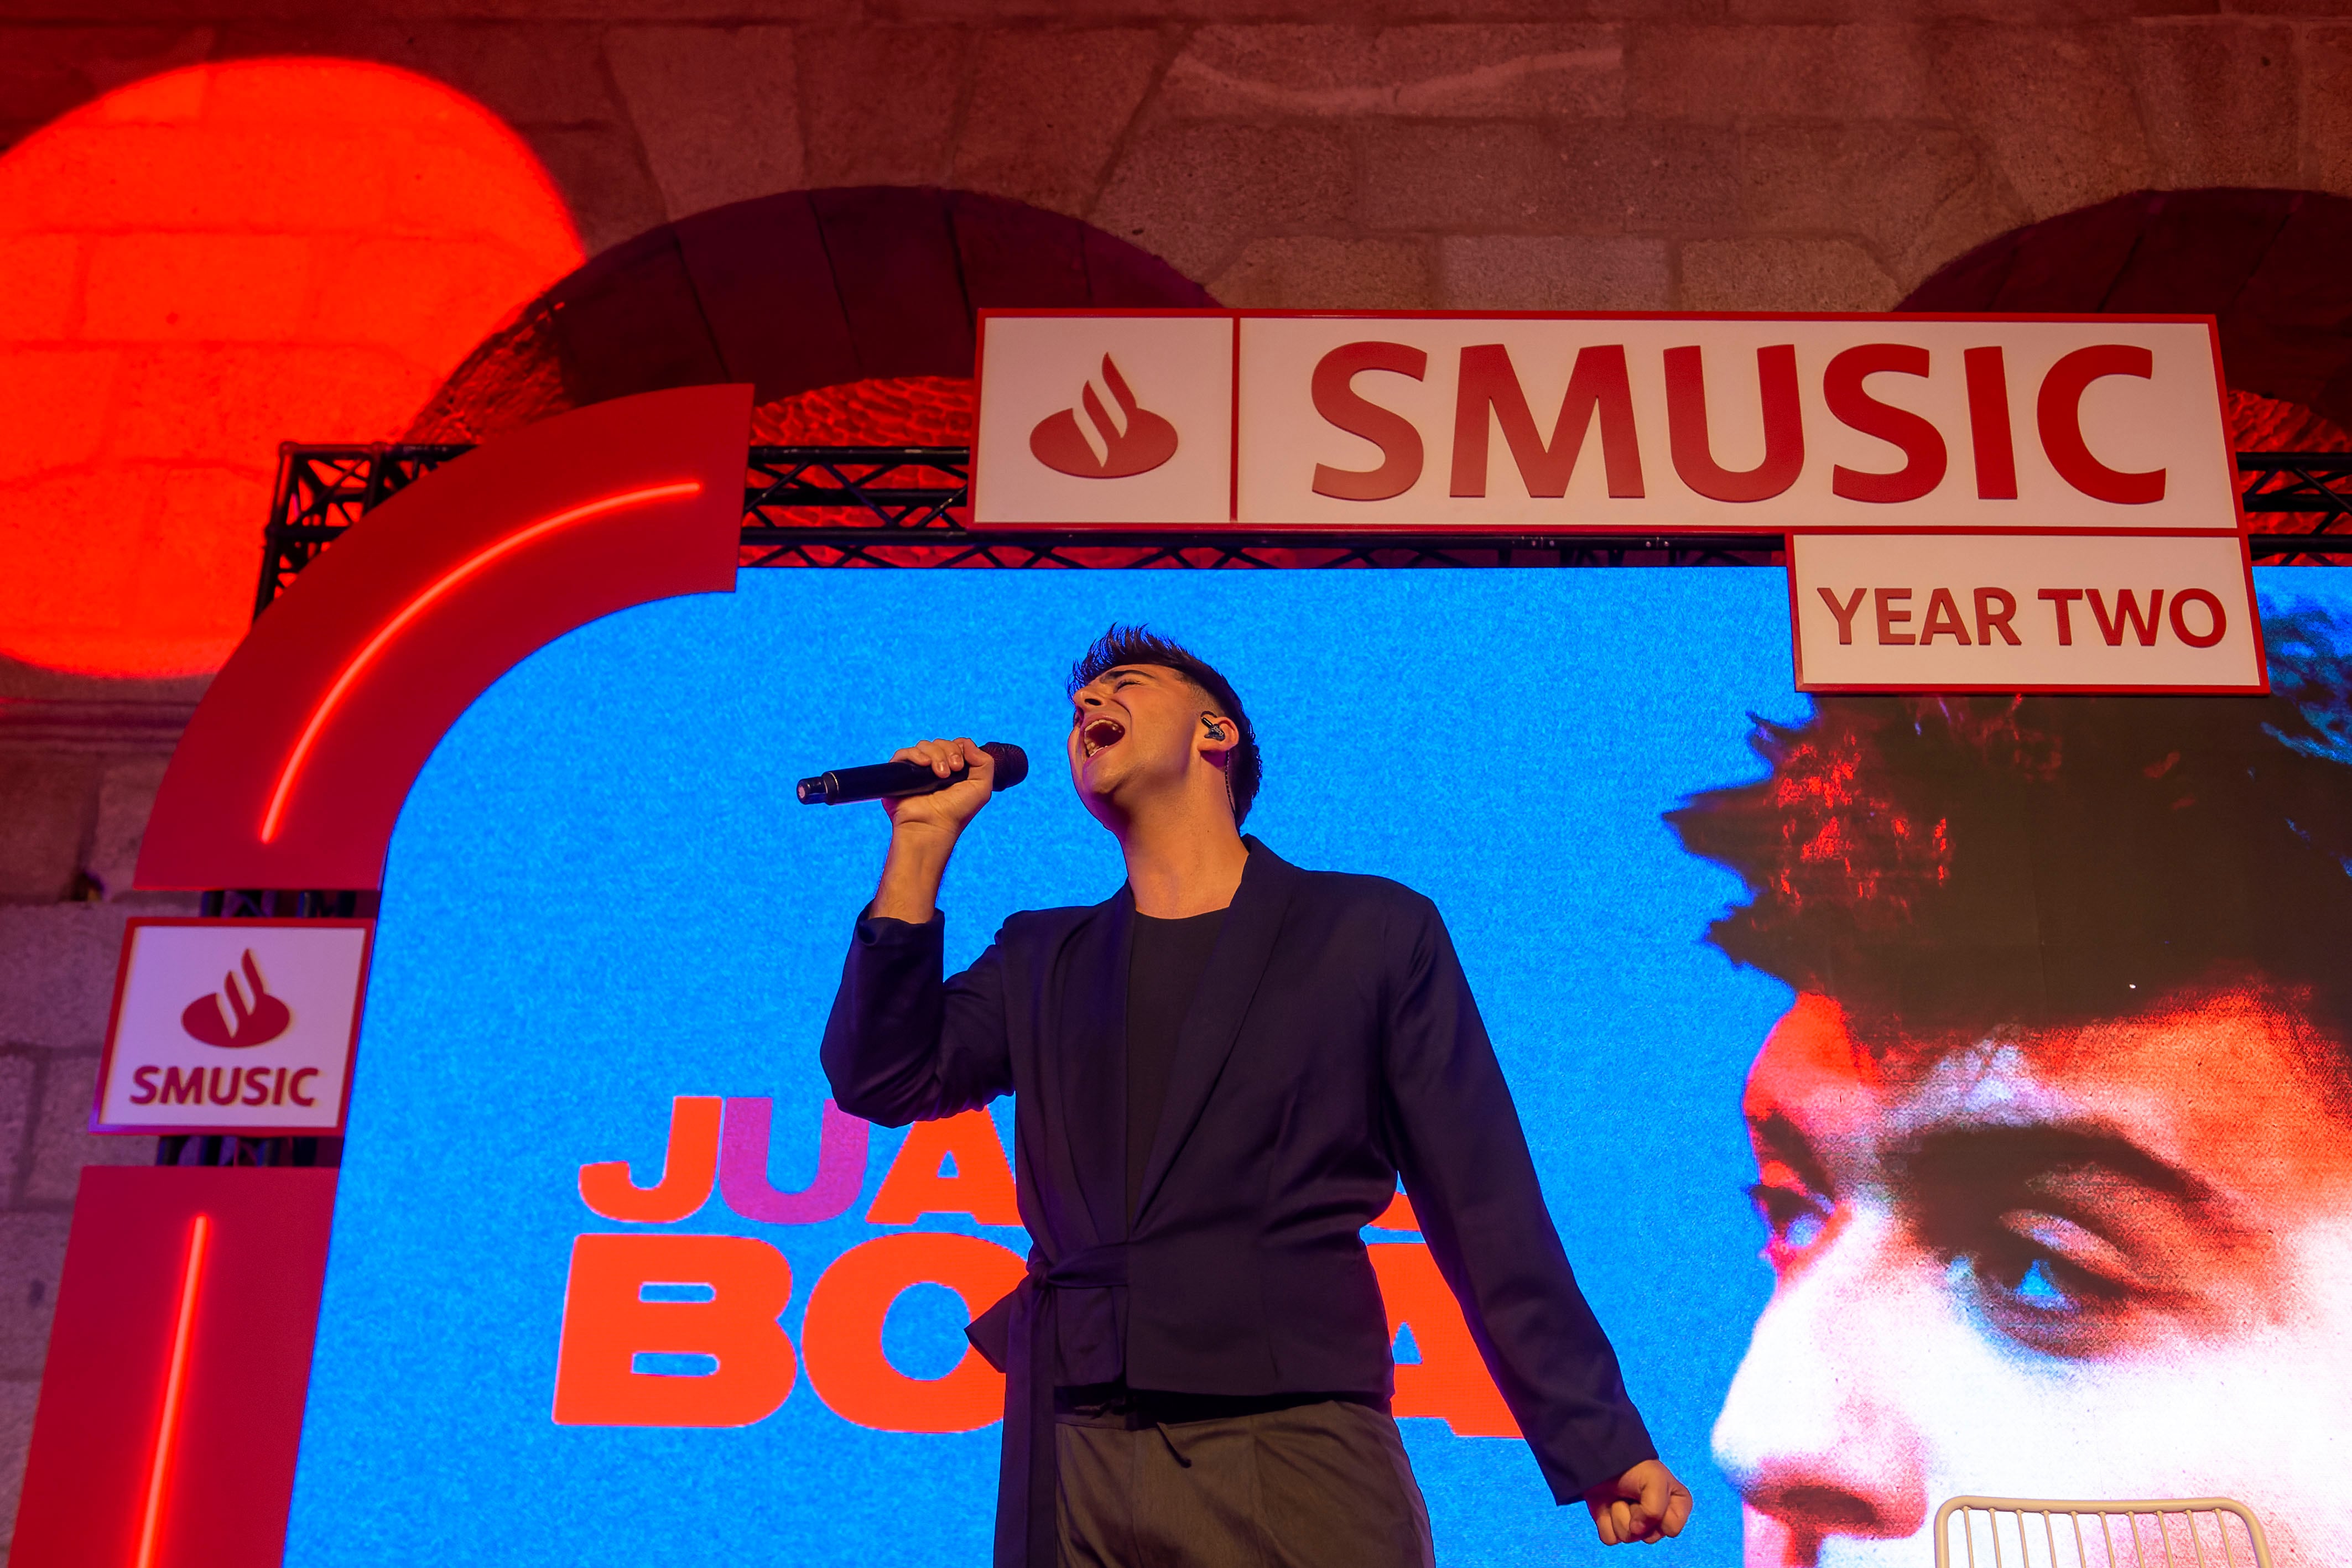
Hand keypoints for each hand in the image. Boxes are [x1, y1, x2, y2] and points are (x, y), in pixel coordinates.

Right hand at [871, 738, 993, 923]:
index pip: (954, 745)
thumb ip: (985, 762)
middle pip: (940, 743)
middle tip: (952, 771)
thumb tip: (968, 744)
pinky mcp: (899, 773)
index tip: (960, 766)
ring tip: (940, 774)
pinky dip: (915, 755)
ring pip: (924, 745)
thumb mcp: (982, 788)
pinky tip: (924, 765)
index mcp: (953, 770)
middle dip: (949, 752)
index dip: (958, 748)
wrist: (934, 826)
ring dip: (936, 755)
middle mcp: (934, 768)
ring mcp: (916, 770)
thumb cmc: (957, 812)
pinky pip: (904, 753)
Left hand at [1583, 1460, 1691, 1545]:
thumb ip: (1656, 1509)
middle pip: (1648, 1536)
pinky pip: (1610, 1538)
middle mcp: (1657, 1521)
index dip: (1659, 1513)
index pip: (1671, 1529)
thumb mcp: (1656, 1480)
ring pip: (1627, 1537)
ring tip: (1618, 1497)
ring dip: (1618, 1514)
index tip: (1651, 1493)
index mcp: (1676, 1508)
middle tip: (1632, 1495)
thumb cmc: (1635, 1468)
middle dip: (1637, 1514)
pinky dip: (1605, 1521)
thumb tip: (1637, 1530)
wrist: (1605, 1459)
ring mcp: (1635, 1526)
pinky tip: (1606, 1506)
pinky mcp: (1613, 1528)